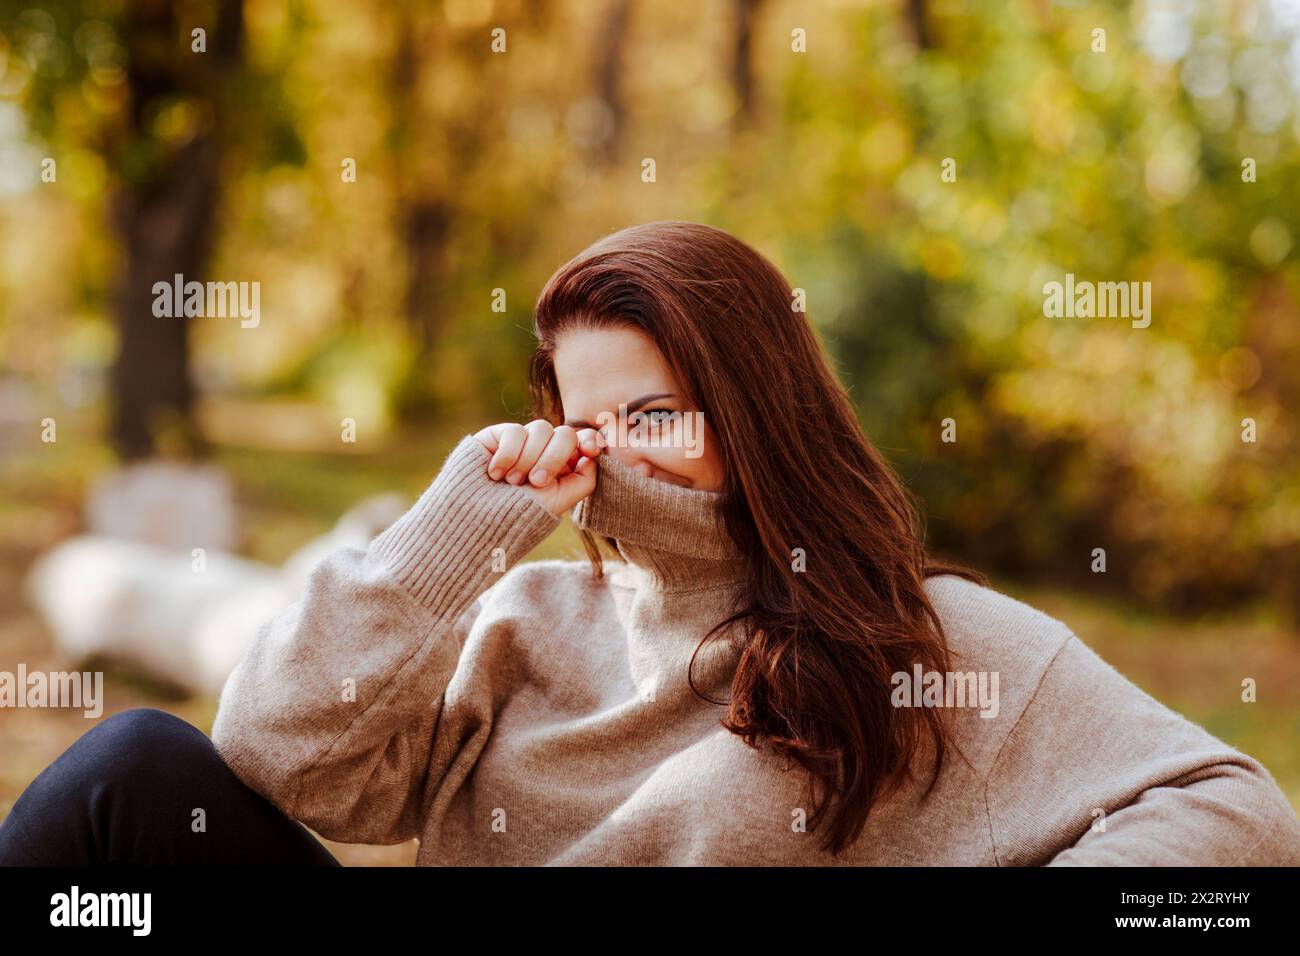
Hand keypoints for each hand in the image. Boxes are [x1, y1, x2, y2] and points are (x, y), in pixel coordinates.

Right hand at [472, 420, 604, 515]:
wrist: (476, 518)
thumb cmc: (519, 515)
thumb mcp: (558, 502)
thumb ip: (583, 480)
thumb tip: (591, 456)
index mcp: (562, 465)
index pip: (583, 440)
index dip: (590, 440)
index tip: (591, 449)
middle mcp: (543, 450)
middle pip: (565, 434)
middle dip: (554, 458)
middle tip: (536, 482)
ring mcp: (522, 441)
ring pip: (541, 429)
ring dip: (529, 459)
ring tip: (512, 482)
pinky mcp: (498, 435)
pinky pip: (515, 431)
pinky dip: (508, 455)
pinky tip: (495, 473)